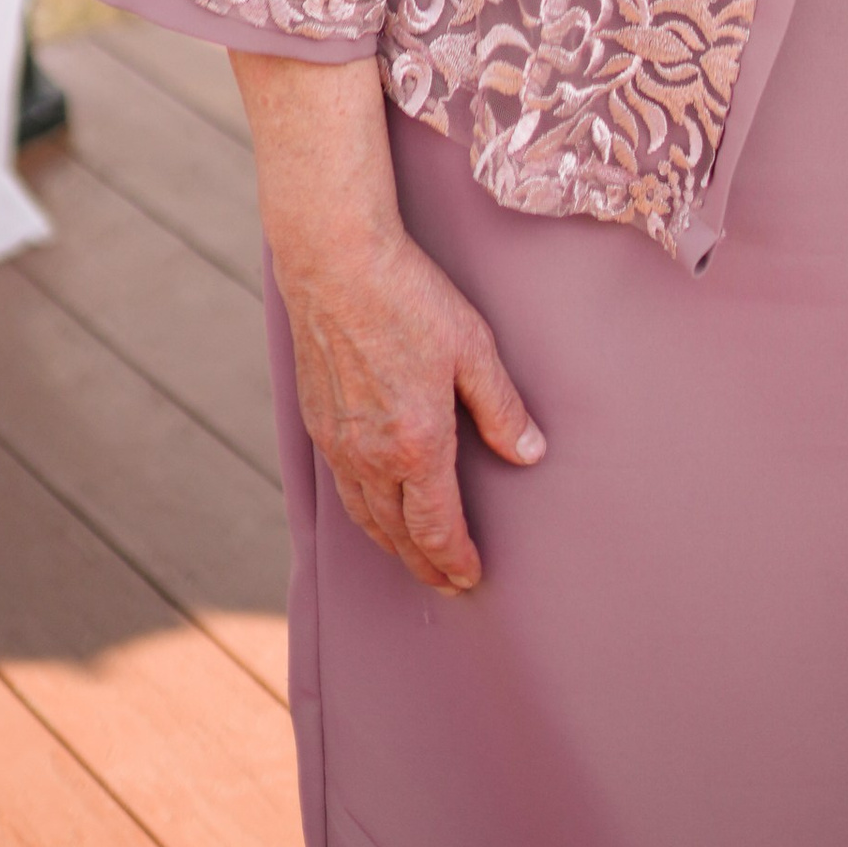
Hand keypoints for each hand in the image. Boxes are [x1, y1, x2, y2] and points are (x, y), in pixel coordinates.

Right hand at [274, 222, 544, 591]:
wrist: (337, 264)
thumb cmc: (408, 298)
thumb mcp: (473, 348)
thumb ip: (501, 407)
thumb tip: (529, 452)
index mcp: (417, 445)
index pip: (438, 527)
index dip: (456, 558)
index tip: (471, 577)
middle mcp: (372, 457)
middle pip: (398, 535)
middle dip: (425, 564)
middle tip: (445, 582)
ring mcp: (339, 444)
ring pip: (365, 518)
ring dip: (391, 545)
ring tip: (412, 557)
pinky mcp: (317, 424)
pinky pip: (342, 489)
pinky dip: (363, 513)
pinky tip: (373, 508)